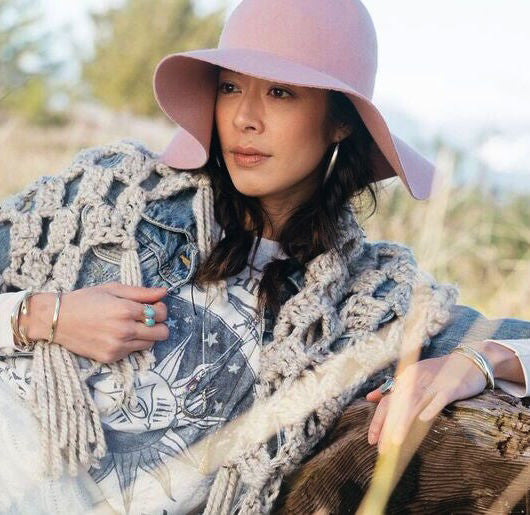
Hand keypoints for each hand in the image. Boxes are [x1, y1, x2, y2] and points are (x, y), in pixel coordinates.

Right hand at [26, 282, 168, 362]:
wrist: (57, 320)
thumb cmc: (85, 300)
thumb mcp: (113, 289)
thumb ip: (141, 292)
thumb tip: (164, 292)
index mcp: (126, 310)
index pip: (161, 313)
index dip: (160, 308)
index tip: (153, 306)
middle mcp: (125, 330)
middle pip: (162, 332)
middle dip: (159, 324)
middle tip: (147, 318)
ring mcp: (118, 346)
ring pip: (151, 344)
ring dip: (147, 335)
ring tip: (132, 326)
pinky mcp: (111, 357)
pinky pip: (134, 352)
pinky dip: (132, 344)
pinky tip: (118, 334)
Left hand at [365, 351, 488, 451]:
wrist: (468, 362)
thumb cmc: (438, 373)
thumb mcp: (412, 376)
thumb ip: (391, 388)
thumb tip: (370, 397)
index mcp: (405, 378)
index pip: (387, 402)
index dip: (378, 421)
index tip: (371, 440)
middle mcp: (415, 380)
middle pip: (397, 405)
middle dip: (387, 427)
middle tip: (381, 448)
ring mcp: (433, 384)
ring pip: (414, 404)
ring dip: (404, 422)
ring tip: (395, 441)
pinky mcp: (450, 388)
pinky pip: (439, 399)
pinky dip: (431, 408)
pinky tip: (423, 420)